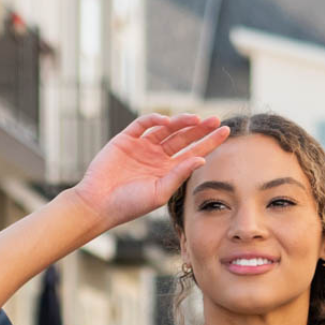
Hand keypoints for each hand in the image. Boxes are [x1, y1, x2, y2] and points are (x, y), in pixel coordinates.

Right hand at [70, 113, 230, 230]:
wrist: (99, 203)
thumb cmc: (129, 205)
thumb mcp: (159, 193)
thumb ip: (179, 175)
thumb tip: (201, 159)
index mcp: (167, 171)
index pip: (193, 152)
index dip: (209, 141)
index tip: (225, 131)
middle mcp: (157, 157)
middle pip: (183, 137)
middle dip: (200, 128)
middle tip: (216, 119)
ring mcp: (142, 146)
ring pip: (166, 128)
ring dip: (181, 122)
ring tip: (195, 119)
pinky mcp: (126, 139)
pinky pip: (144, 124)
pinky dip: (155, 119)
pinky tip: (167, 121)